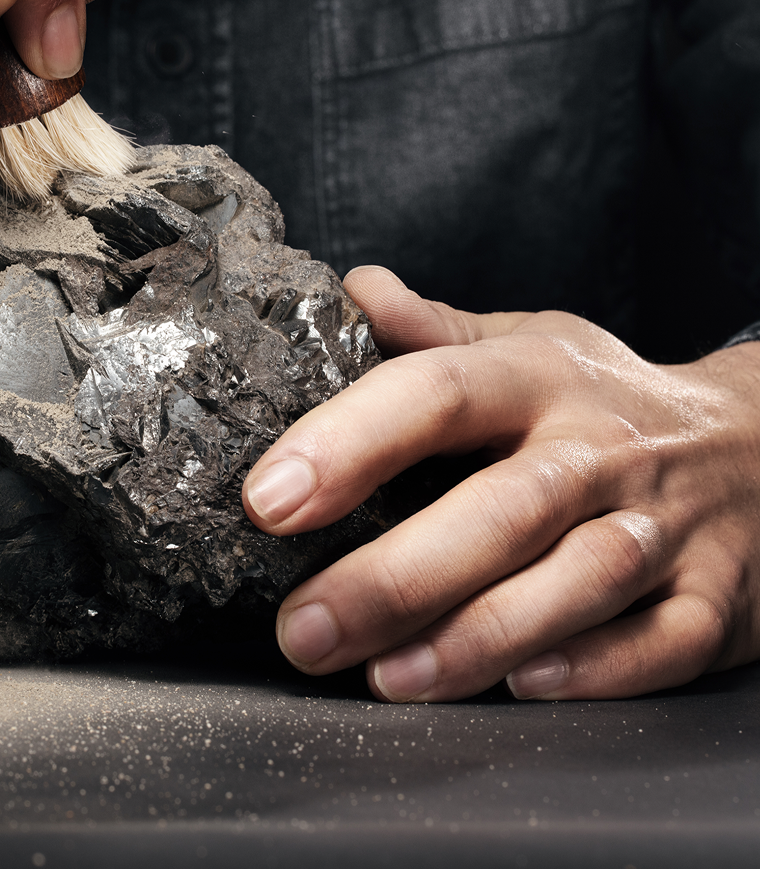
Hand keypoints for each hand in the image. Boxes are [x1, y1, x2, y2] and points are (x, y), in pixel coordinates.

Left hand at [242, 265, 759, 700]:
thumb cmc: (606, 397)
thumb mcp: (528, 343)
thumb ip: (437, 332)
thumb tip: (352, 291)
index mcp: (538, 378)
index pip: (434, 394)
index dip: (348, 442)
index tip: (268, 497)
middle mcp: (600, 450)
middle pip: (499, 511)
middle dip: (395, 577)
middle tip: (303, 628)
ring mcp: (662, 528)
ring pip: (574, 583)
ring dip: (477, 637)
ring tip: (387, 677)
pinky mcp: (711, 600)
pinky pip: (659, 643)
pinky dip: (596, 667)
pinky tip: (524, 688)